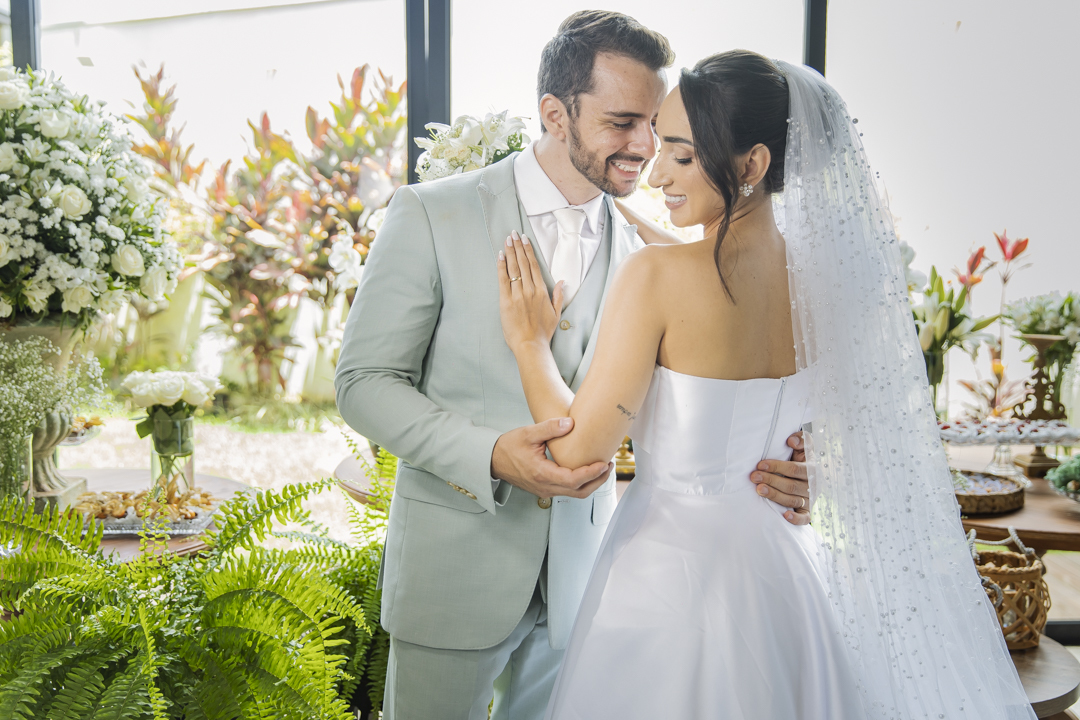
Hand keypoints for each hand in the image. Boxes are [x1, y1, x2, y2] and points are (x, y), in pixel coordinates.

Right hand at [491, 417, 612, 498]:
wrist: (493, 461)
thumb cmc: (509, 447)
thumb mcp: (528, 433)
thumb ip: (550, 428)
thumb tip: (570, 423)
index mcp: (541, 474)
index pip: (573, 480)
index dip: (591, 473)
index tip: (604, 463)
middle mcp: (545, 487)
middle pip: (579, 491)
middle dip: (598, 480)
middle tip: (610, 465)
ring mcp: (545, 491)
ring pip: (575, 493)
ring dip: (591, 483)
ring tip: (603, 467)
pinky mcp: (545, 490)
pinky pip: (568, 491)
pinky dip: (582, 483)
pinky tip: (587, 470)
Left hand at [497, 231, 564, 352]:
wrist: (531, 345)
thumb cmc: (543, 332)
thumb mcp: (556, 314)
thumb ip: (558, 296)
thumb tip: (561, 281)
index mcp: (542, 292)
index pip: (534, 266)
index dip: (529, 251)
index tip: (525, 240)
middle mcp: (530, 290)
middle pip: (523, 263)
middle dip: (518, 246)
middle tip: (513, 233)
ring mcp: (517, 295)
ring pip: (514, 268)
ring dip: (510, 252)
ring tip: (507, 239)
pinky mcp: (506, 301)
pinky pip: (503, 280)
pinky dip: (501, 266)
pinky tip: (500, 256)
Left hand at [751, 432, 810, 525]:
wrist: (809, 472)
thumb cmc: (800, 457)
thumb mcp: (803, 446)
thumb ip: (801, 439)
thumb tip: (791, 441)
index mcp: (811, 468)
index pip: (794, 469)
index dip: (777, 467)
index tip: (760, 464)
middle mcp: (812, 484)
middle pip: (790, 485)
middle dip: (771, 480)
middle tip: (754, 477)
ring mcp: (810, 498)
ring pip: (793, 500)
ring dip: (775, 495)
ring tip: (759, 490)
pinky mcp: (808, 510)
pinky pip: (805, 518)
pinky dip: (796, 519)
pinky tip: (785, 515)